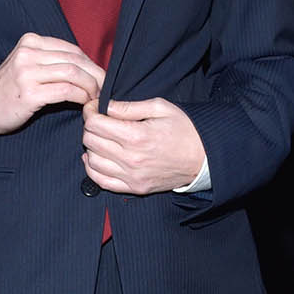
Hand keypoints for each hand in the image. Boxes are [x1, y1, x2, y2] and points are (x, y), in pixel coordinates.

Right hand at [0, 34, 104, 135]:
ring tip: (95, 97)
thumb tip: (88, 67)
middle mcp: (28, 53)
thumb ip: (50, 61)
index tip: (99, 78)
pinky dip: (81, 97)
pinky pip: (65, 91)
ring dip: (91, 86)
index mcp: (30, 42)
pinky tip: (84, 103)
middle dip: (96, 75)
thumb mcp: (26, 65)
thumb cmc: (9, 90)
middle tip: (104, 89)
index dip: (90, 64)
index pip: (71, 49)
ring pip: (73, 73)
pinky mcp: (29, 92)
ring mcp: (27, 72)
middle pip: (75, 60)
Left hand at [81, 97, 205, 193]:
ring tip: (102, 138)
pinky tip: (96, 158)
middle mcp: (131, 158)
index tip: (94, 108)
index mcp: (136, 135)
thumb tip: (105, 106)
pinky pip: (101, 182)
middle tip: (99, 121)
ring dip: (91, 147)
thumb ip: (130, 106)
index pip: (95, 124)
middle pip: (90, 141)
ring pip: (92, 161)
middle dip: (90, 127)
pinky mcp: (134, 188)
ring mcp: (132, 176)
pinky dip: (93, 169)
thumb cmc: (185, 129)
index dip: (89, 112)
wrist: (204, 158)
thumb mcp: (160, 107)